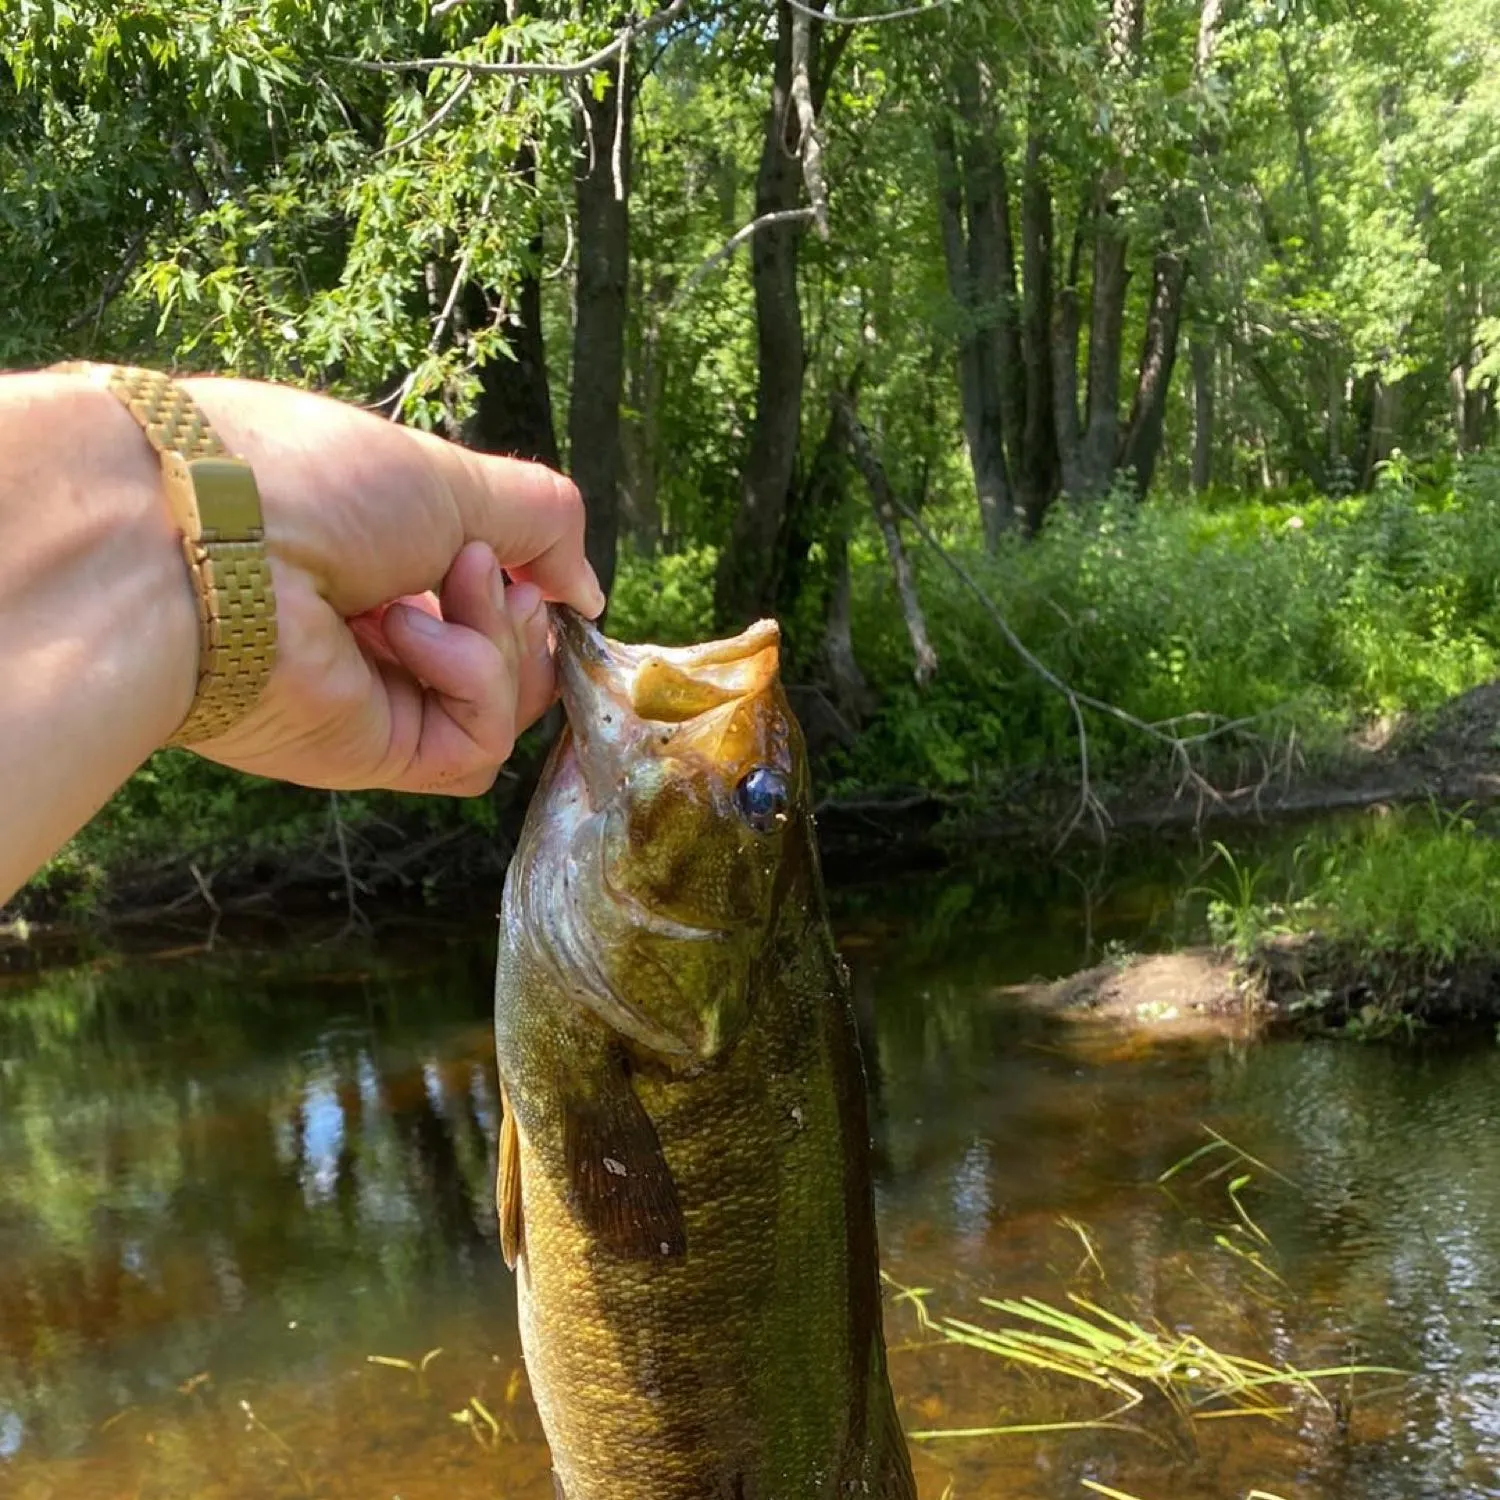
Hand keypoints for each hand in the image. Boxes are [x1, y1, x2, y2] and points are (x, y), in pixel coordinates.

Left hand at [179, 378, 603, 795]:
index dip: (528, 587)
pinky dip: (473, 681)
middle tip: (479, 570)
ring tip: (454, 583)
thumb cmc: (312, 484)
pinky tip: (411, 634)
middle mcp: (375, 637)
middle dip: (521, 614)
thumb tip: (586, 590)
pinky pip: (475, 746)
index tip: (534, 564)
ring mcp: (376, 699)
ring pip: (505, 707)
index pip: (485, 600)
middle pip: (510, 662)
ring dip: (501, 640)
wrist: (211, 541)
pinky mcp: (375, 753)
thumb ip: (540, 520)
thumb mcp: (452, 476)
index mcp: (379, 565)